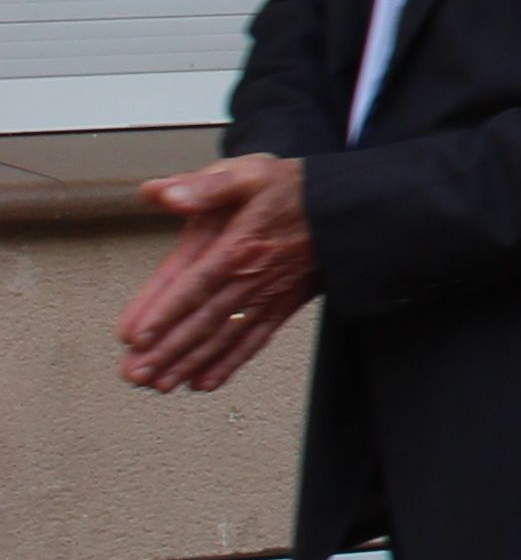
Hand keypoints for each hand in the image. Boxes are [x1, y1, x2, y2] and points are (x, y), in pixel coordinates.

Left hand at [115, 154, 318, 391]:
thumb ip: (204, 186)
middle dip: (167, 350)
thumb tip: (160, 192)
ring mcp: (268, 296)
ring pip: (223, 336)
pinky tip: (204, 382)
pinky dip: (229, 364)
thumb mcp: (249, 174)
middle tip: (134, 374)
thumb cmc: (293, 188)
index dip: (162, 312)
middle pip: (203, 319)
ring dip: (189, 363)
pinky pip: (254, 340)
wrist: (350, 207)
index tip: (133, 337)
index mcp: (237, 244)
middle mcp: (251, 276)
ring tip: (159, 385)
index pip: (192, 283)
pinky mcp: (283, 306)